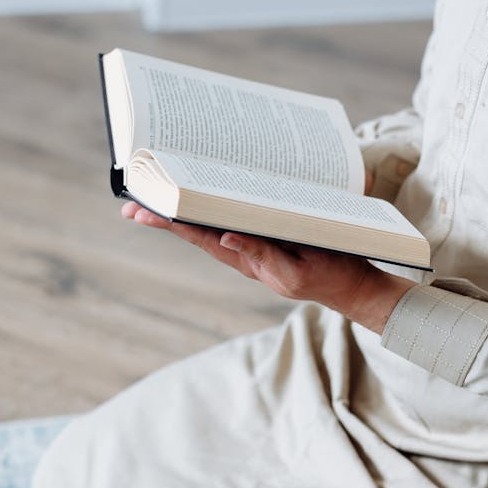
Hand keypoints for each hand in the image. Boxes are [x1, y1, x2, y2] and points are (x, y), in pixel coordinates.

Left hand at [120, 169, 413, 334]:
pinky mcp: (268, 240)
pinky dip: (212, 211)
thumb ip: (262, 254)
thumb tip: (225, 237)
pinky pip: (233, 223)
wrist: (357, 287)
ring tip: (152, 201)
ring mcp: (255, 248)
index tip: (142, 210)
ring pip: (211, 228)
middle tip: (131, 203)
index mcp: (248, 260)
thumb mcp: (297, 270)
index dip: (172, 222)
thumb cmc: (331, 276)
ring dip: (183, 213)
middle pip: (198, 232)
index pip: (201, 237)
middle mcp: (246, 253)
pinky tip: (201, 200)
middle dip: (166, 216)